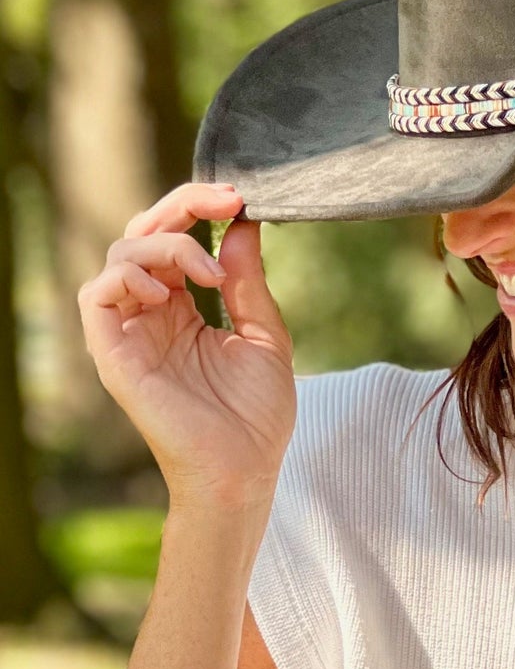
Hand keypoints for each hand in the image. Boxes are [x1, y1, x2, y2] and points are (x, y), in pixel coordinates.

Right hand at [76, 182, 296, 506]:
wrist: (242, 471)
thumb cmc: (256, 416)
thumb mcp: (265, 335)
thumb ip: (249, 281)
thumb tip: (244, 223)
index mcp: (183, 308)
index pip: (176, 237)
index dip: (200, 207)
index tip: (239, 196)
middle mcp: (150, 314)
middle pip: (144, 232)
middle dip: (183, 207)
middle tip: (227, 200)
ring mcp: (129, 331)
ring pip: (122, 253)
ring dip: (167, 244)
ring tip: (210, 273)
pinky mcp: (112, 352)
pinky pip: (96, 294)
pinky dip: (130, 276)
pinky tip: (169, 292)